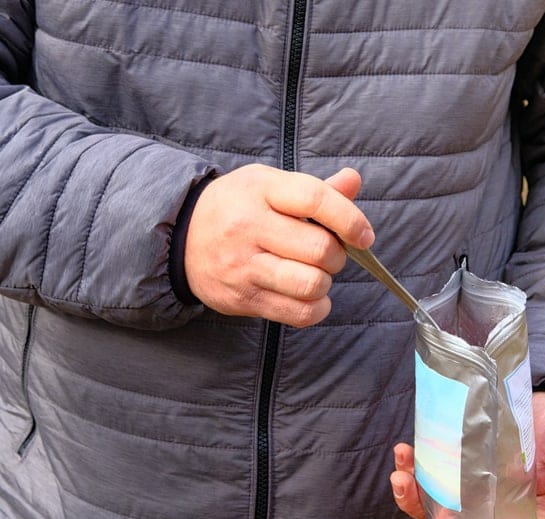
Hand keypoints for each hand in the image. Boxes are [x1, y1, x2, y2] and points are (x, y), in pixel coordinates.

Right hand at [184, 164, 373, 326]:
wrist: (181, 238)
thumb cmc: (237, 207)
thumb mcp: (269, 185)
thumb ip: (315, 188)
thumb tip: (353, 181)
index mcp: (261, 190)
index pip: (315, 200)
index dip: (349, 219)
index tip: (363, 236)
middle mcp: (248, 226)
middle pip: (319, 248)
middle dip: (338, 255)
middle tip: (329, 253)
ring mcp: (243, 266)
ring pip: (310, 283)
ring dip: (325, 282)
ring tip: (315, 273)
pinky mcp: (243, 299)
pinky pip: (298, 313)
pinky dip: (317, 308)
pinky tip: (311, 297)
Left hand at [390, 391, 544, 518]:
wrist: (537, 407)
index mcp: (529, 518)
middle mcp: (494, 514)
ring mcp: (470, 496)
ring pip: (436, 512)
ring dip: (412, 502)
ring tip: (400, 479)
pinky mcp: (452, 474)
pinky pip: (427, 482)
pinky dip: (411, 472)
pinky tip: (403, 453)